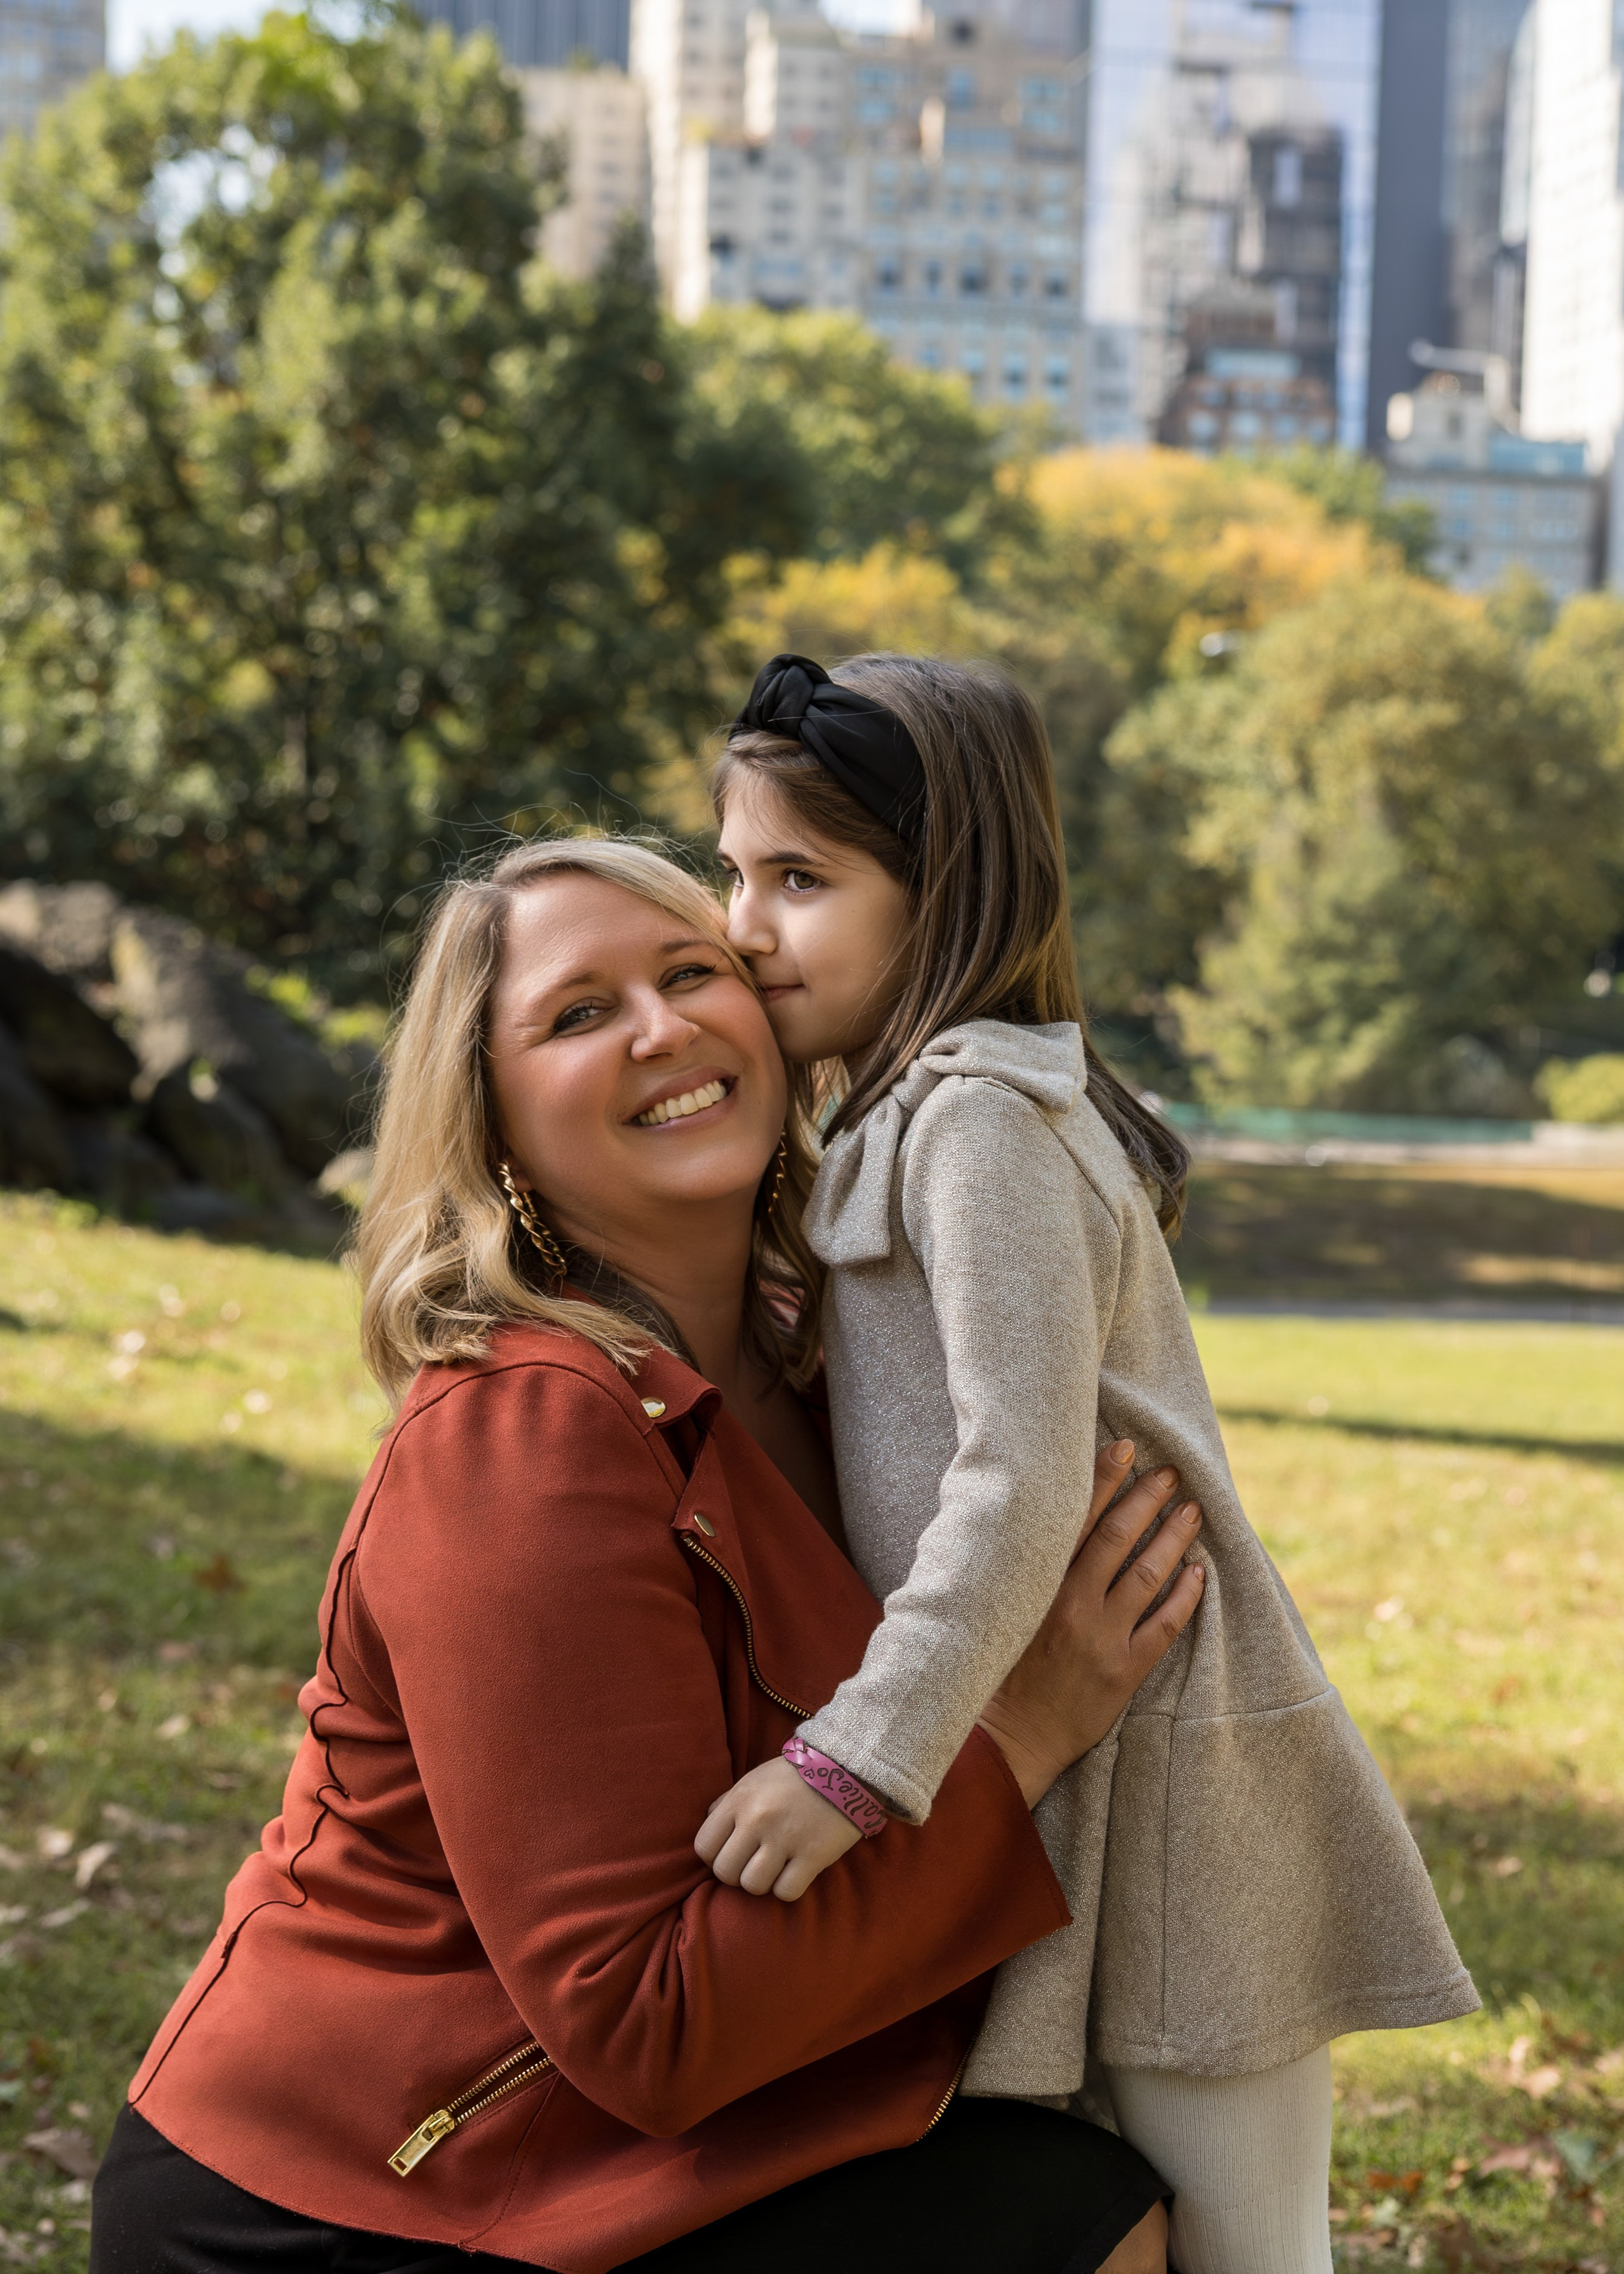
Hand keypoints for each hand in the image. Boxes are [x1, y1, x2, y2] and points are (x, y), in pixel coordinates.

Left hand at [695, 1756, 860, 1901]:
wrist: (845, 1767)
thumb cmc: (794, 1776)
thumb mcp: (753, 1780)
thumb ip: (727, 1804)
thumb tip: (708, 1827)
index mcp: (740, 1800)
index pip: (704, 1846)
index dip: (713, 1857)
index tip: (731, 1854)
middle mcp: (757, 1820)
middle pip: (725, 1873)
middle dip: (736, 1874)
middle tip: (753, 1864)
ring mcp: (785, 1839)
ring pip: (753, 1886)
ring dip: (762, 1882)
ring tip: (775, 1868)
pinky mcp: (812, 1856)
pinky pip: (785, 1892)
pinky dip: (788, 1888)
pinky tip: (795, 1872)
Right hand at [977, 1446, 1203, 1807]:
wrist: (1011, 1738)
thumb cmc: (998, 1670)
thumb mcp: (999, 1611)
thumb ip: (1020, 1570)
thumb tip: (1035, 1522)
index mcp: (1037, 1586)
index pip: (1075, 1519)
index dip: (1101, 1479)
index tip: (1124, 1448)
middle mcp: (1072, 1606)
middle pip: (1117, 1538)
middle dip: (1146, 1500)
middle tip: (1170, 1473)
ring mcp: (1102, 1638)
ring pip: (1146, 1576)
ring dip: (1173, 1539)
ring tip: (1192, 1511)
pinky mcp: (1125, 1671)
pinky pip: (1164, 1626)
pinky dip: (1185, 1597)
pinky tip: (1200, 1574)